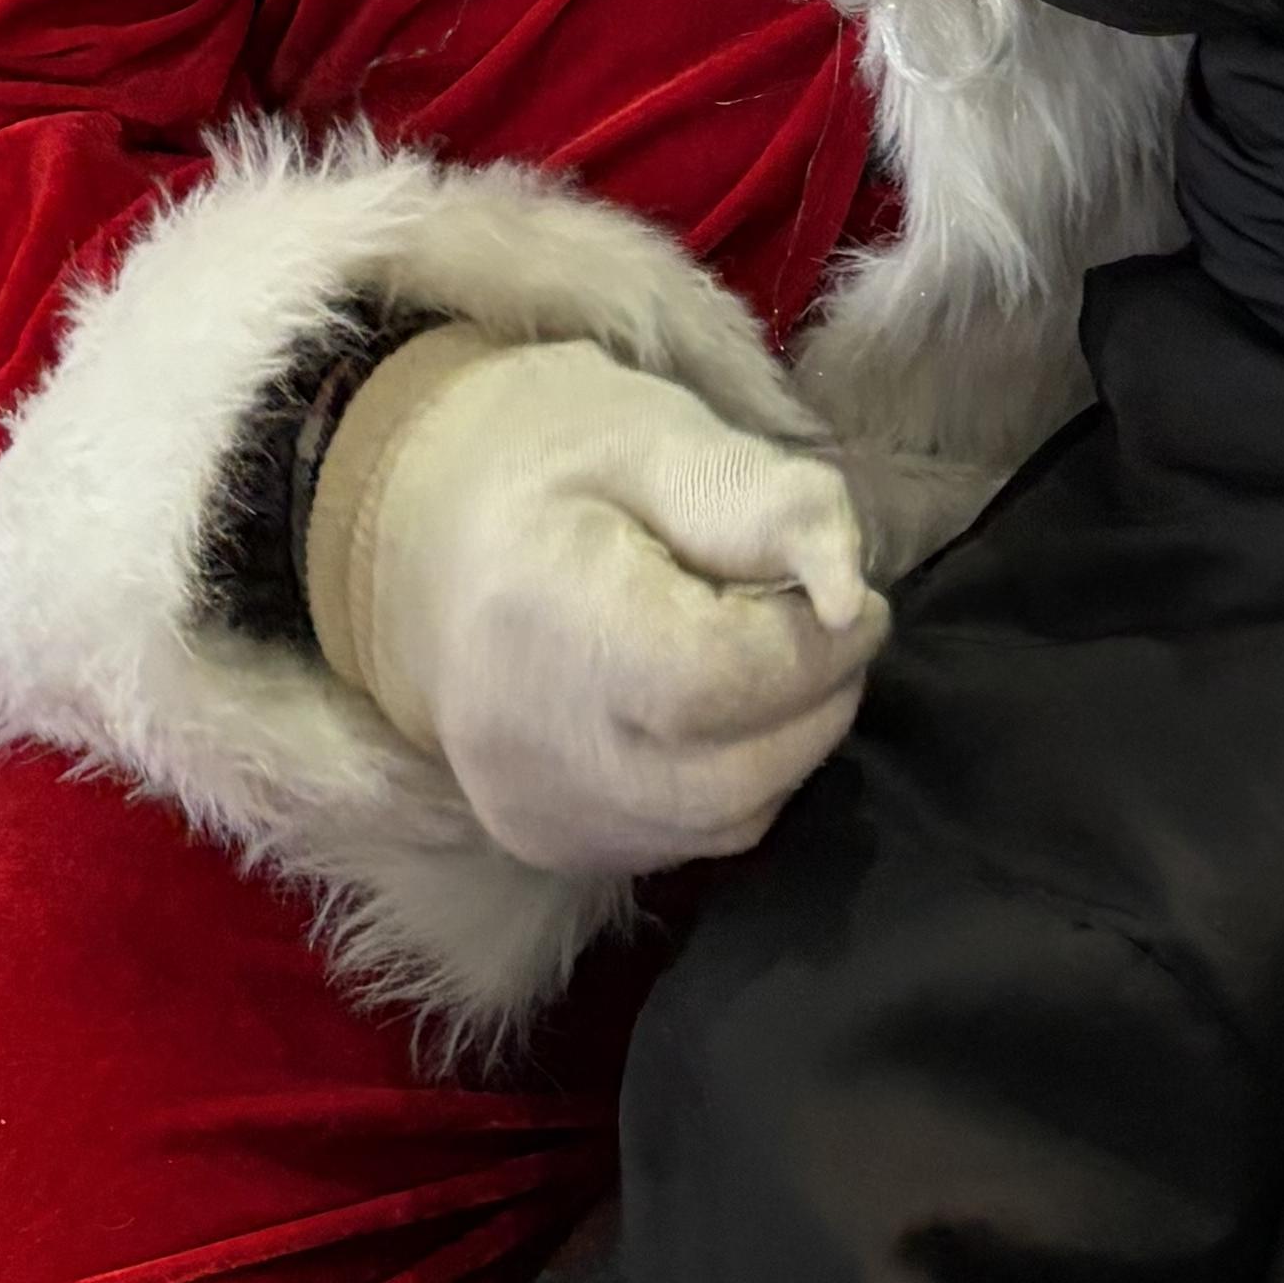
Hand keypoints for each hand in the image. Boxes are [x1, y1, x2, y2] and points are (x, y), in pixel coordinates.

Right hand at [312, 332, 887, 877]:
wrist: (430, 532)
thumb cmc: (554, 462)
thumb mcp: (663, 439)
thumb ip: (768, 504)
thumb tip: (851, 597)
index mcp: (539, 614)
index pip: (714, 680)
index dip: (813, 649)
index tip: (854, 599)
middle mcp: (523, 743)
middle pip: (731, 776)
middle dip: (816, 701)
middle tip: (827, 627)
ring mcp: (533, 809)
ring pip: (723, 822)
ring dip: (786, 746)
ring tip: (772, 661)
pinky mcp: (547, 842)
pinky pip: (685, 843)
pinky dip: (736, 783)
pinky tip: (720, 712)